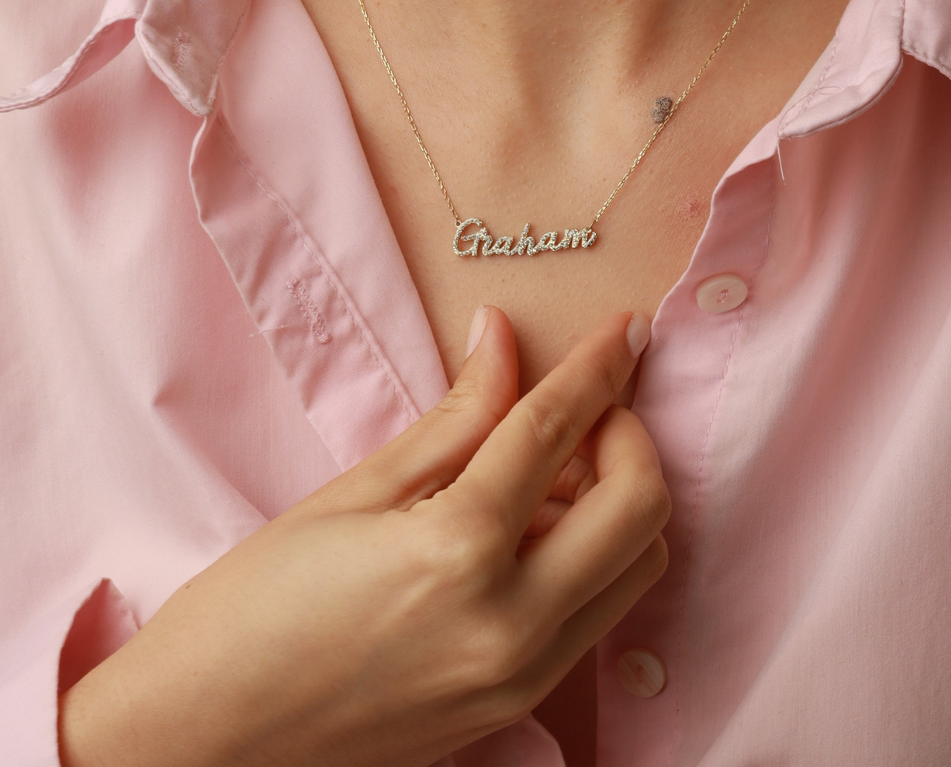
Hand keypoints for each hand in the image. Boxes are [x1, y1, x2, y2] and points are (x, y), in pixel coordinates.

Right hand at [59, 308, 669, 766]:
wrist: (207, 741)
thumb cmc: (254, 607)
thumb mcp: (354, 492)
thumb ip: (453, 417)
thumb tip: (502, 339)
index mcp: (458, 550)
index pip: (556, 430)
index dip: (597, 367)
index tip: (624, 328)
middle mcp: (513, 622)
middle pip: (640, 505)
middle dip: (629, 436)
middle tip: (582, 407)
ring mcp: (524, 676)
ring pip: (636, 565)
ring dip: (620, 499)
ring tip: (551, 471)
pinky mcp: (519, 705)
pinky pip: (596, 613)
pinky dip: (592, 555)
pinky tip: (532, 530)